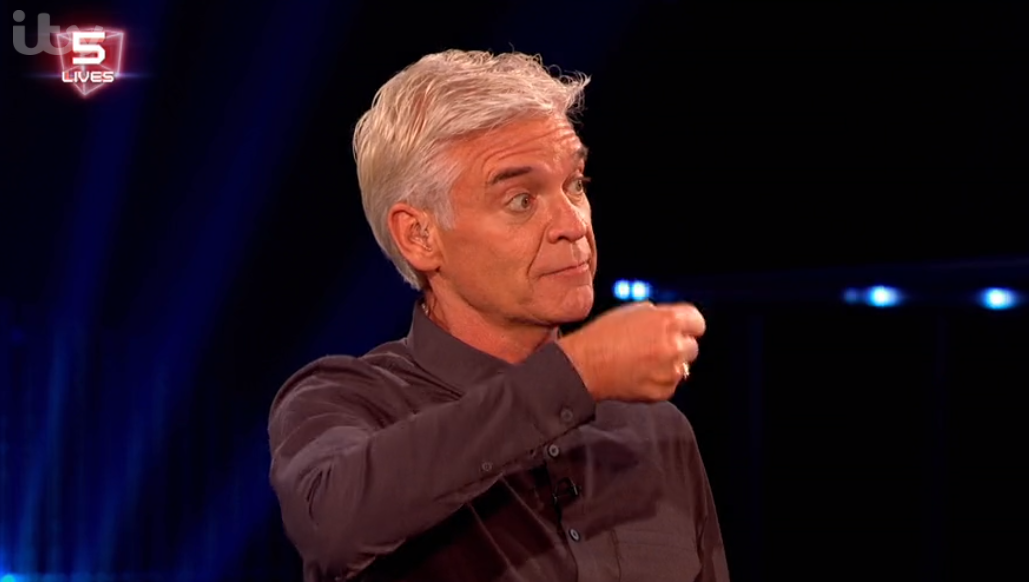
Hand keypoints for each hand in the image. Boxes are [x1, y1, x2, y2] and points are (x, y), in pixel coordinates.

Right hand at [557, 301, 705, 402]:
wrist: (585, 366)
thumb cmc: (603, 336)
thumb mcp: (632, 310)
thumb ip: (659, 315)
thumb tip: (672, 321)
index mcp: (668, 321)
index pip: (698, 322)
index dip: (687, 325)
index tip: (681, 329)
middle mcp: (674, 346)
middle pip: (692, 346)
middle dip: (677, 345)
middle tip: (654, 346)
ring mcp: (670, 372)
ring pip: (682, 367)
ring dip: (669, 364)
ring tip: (643, 361)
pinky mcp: (663, 391)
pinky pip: (670, 384)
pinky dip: (659, 380)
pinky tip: (640, 373)